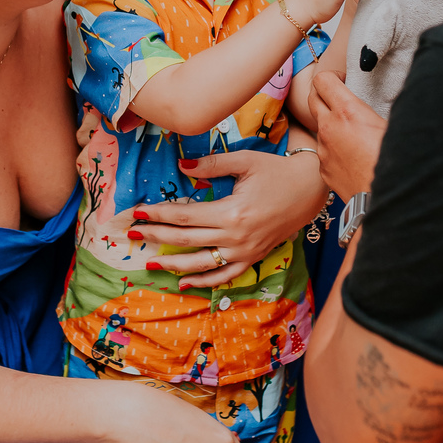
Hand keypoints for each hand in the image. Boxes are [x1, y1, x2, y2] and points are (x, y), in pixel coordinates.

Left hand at [132, 147, 325, 288]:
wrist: (309, 189)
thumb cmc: (276, 171)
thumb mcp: (244, 161)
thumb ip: (211, 165)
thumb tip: (182, 166)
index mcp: (232, 212)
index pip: (185, 216)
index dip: (158, 214)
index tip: (138, 211)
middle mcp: (236, 237)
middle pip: (186, 239)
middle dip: (156, 236)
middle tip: (132, 233)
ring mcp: (244, 251)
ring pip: (201, 263)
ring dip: (172, 264)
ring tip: (149, 262)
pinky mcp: (252, 258)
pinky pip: (224, 275)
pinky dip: (203, 281)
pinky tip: (183, 282)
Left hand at [309, 70, 386, 201]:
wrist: (384, 200)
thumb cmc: (395, 162)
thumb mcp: (394, 127)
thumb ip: (381, 111)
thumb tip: (392, 100)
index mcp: (347, 111)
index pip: (323, 79)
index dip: (333, 75)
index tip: (345, 80)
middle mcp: (329, 127)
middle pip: (312, 98)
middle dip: (324, 94)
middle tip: (340, 98)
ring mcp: (323, 149)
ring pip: (319, 126)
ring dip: (330, 124)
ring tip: (353, 132)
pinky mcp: (323, 168)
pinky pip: (324, 151)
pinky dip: (334, 149)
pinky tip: (352, 157)